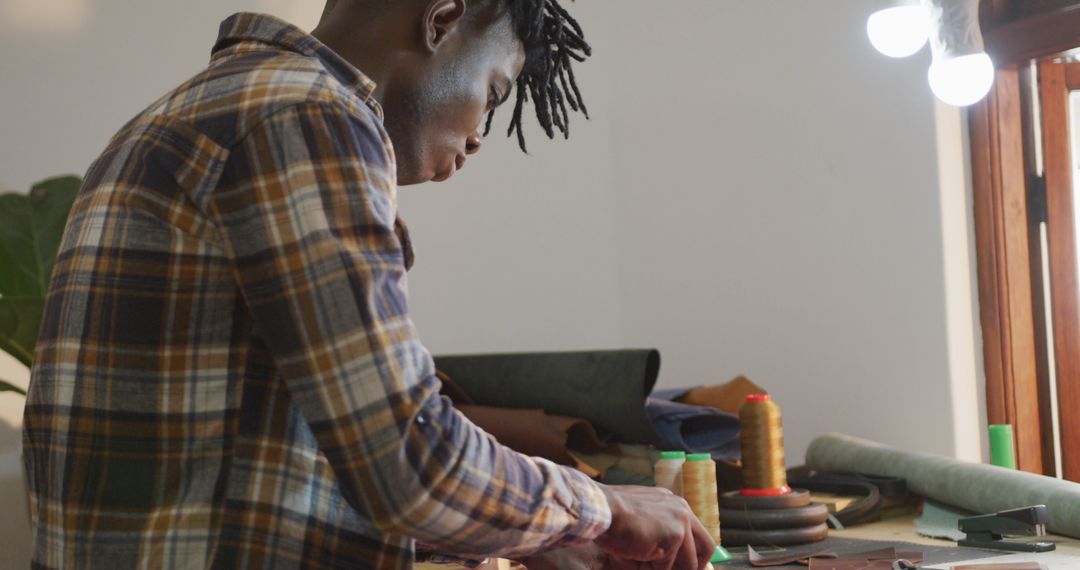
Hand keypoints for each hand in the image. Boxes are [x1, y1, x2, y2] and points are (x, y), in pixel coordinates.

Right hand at [594, 485, 715, 569]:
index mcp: (674, 504)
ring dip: (666, 569)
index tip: (687, 567)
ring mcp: (680, 522)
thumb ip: (660, 535)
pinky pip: (666, 567)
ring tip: (643, 562)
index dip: (693, 555)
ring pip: (687, 563)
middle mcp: (682, 510)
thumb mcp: (642, 521)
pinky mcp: (673, 536)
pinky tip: (636, 558)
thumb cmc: (612, 515)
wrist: (601, 509)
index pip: (696, 534)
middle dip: (695, 567)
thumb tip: (670, 562)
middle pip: (706, 546)